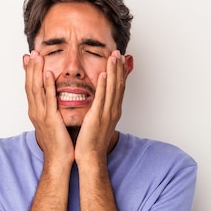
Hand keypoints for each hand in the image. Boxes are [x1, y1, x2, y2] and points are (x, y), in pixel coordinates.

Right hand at [24, 51, 74, 166]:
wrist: (59, 160)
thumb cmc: (59, 143)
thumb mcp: (53, 122)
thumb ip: (52, 109)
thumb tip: (54, 100)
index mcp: (36, 112)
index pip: (30, 88)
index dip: (29, 73)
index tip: (30, 59)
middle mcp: (36, 112)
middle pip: (30, 85)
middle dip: (31, 68)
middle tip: (32, 52)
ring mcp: (41, 115)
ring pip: (36, 89)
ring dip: (37, 72)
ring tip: (37, 57)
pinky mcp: (51, 119)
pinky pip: (49, 99)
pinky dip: (48, 85)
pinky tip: (48, 73)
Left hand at [74, 50, 126, 164]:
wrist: (91, 157)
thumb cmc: (91, 142)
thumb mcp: (98, 122)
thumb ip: (99, 109)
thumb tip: (98, 102)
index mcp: (113, 111)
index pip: (118, 88)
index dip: (120, 73)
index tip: (119, 60)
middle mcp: (113, 110)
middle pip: (118, 84)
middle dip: (119, 68)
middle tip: (118, 52)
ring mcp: (107, 113)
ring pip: (112, 88)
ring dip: (113, 71)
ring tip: (113, 57)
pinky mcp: (97, 117)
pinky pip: (101, 98)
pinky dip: (103, 85)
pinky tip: (103, 74)